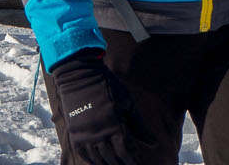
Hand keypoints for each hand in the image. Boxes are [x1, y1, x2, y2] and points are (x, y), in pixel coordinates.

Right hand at [49, 50, 138, 164]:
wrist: (79, 74)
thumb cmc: (107, 85)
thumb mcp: (127, 103)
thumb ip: (139, 126)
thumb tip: (154, 145)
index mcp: (114, 125)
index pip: (125, 152)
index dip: (132, 160)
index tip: (136, 162)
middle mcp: (98, 133)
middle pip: (112, 158)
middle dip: (121, 164)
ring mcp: (84, 134)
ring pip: (97, 158)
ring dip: (107, 164)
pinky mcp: (74, 132)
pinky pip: (83, 153)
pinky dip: (92, 160)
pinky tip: (98, 162)